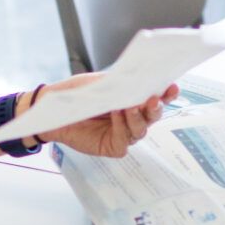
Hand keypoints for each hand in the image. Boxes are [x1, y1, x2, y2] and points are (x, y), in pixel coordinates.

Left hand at [37, 77, 169, 157]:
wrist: (53, 110)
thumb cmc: (76, 94)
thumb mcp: (98, 82)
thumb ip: (117, 82)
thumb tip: (137, 78)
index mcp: (133, 100)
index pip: (156, 97)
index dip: (167, 94)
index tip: (172, 87)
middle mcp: (132, 118)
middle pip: (153, 116)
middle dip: (156, 108)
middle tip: (155, 99)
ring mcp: (124, 134)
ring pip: (140, 130)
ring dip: (138, 117)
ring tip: (131, 105)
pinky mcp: (112, 147)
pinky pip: (124, 140)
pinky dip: (122, 127)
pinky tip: (116, 114)